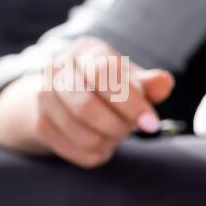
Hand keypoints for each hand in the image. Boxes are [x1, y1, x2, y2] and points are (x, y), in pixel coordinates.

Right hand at [0, 37, 173, 167]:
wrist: (71, 98)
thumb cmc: (113, 87)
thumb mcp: (133, 81)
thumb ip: (149, 84)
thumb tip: (164, 81)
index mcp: (86, 51)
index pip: (104, 74)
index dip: (130, 102)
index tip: (151, 124)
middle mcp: (57, 68)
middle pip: (85, 106)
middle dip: (116, 126)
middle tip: (130, 131)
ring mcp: (44, 97)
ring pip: (80, 134)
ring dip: (108, 142)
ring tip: (117, 135)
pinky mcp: (41, 124)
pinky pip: (74, 151)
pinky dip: (97, 153)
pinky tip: (103, 143)